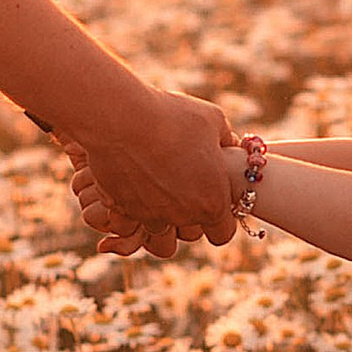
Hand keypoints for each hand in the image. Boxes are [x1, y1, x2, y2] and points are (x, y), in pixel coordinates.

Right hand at [62, 90, 239, 249]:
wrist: (120, 119)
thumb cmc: (172, 117)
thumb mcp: (212, 121)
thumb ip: (225, 141)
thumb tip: (231, 147)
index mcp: (212, 202)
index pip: (223, 234)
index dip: (220, 219)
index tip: (214, 200)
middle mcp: (182, 216)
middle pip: (190, 233)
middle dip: (190, 216)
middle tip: (185, 187)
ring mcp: (150, 216)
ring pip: (159, 232)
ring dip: (160, 217)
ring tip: (156, 187)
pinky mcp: (122, 210)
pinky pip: (130, 221)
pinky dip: (131, 209)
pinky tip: (133, 183)